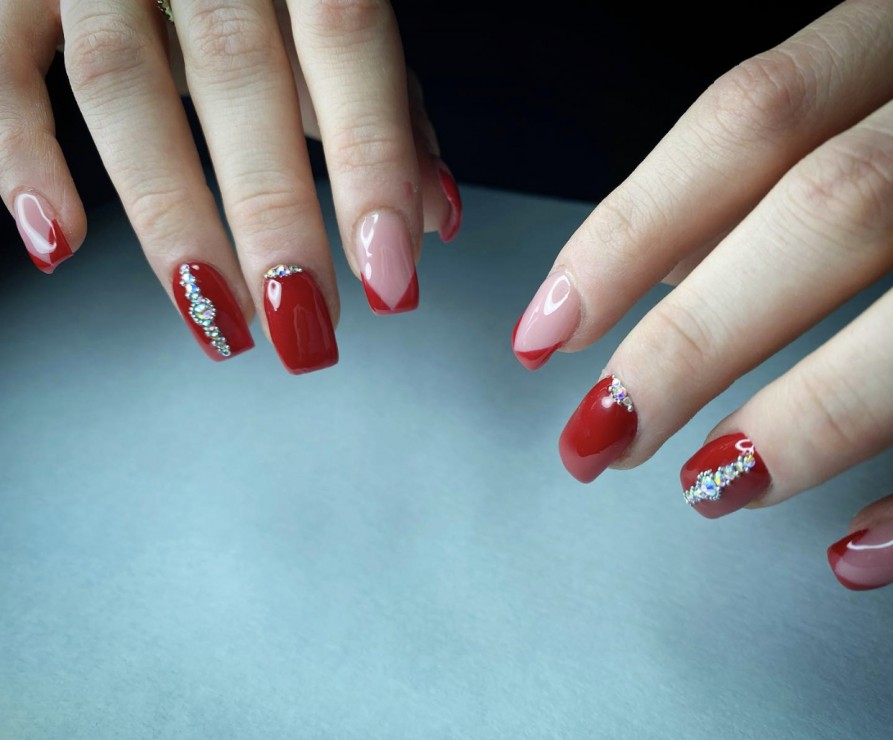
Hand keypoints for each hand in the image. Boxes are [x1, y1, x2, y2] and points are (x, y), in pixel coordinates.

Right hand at [1, 0, 460, 371]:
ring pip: (119, 86)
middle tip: (304, 322)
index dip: (372, 162)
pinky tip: (59, 244)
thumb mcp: (336, 18)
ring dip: (168, 215)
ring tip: (214, 314)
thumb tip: (434, 218)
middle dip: (273, 214)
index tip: (391, 276)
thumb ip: (388, 107)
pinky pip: (2, 65)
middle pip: (234, 76)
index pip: (344, 41)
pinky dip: (22, 154)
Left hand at [511, 0, 892, 588]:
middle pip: (829, 213)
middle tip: (606, 433)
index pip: (748, 120)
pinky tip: (854, 551)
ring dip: (806, 421)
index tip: (546, 332)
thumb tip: (657, 268)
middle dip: (697, 341)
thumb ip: (770, 176)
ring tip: (711, 487)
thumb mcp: (869, 102)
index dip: (629, 232)